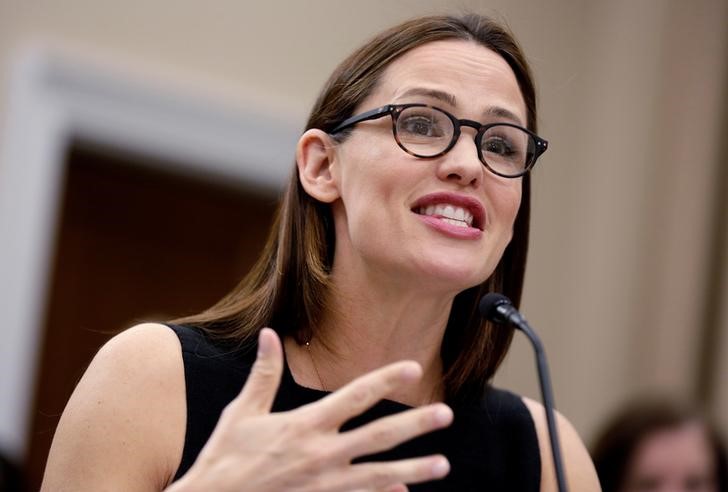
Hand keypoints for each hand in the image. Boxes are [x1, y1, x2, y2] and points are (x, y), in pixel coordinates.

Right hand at [169, 328, 452, 491]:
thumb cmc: (225, 459)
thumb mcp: (242, 412)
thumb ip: (263, 374)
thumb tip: (270, 334)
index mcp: (305, 425)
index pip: (355, 396)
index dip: (386, 380)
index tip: (412, 368)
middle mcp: (321, 454)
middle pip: (378, 436)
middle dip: (415, 425)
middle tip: (445, 415)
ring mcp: (325, 485)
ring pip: (380, 476)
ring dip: (414, 470)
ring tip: (443, 465)